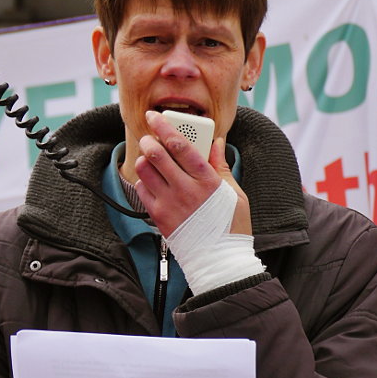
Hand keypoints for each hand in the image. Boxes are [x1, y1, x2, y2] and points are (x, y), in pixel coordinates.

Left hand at [135, 110, 251, 235]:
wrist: (219, 260)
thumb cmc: (231, 226)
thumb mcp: (234, 193)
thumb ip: (221, 166)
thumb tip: (216, 142)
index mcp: (207, 180)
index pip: (180, 146)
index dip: (164, 127)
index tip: (154, 116)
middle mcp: (185, 190)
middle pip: (157, 155)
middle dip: (149, 140)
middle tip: (149, 136)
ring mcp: (169, 204)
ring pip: (145, 171)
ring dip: (145, 160)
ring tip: (151, 159)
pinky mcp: (158, 217)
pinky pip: (142, 190)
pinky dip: (144, 181)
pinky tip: (153, 181)